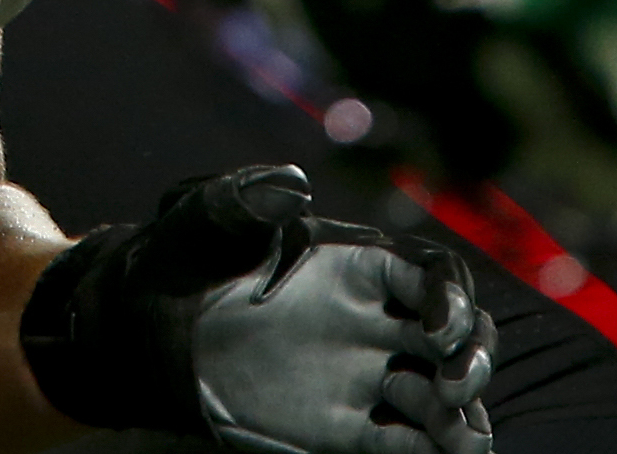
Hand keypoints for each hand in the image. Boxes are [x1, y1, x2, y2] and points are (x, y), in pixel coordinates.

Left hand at [20, 165, 496, 453]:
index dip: (448, 293)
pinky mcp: (344, 429)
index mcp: (356, 261)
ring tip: (459, 435)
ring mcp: (363, 376)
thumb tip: (293, 189)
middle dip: (472, 355)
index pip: (430, 270)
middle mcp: (374, 318)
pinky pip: (404, 444)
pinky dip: (432, 453)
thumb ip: (247, 199)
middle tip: (452, 383)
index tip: (438, 323)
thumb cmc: (180, 256)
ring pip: (440, 395)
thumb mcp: (203, 216)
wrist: (144, 328)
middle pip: (455, 334)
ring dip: (461, 414)